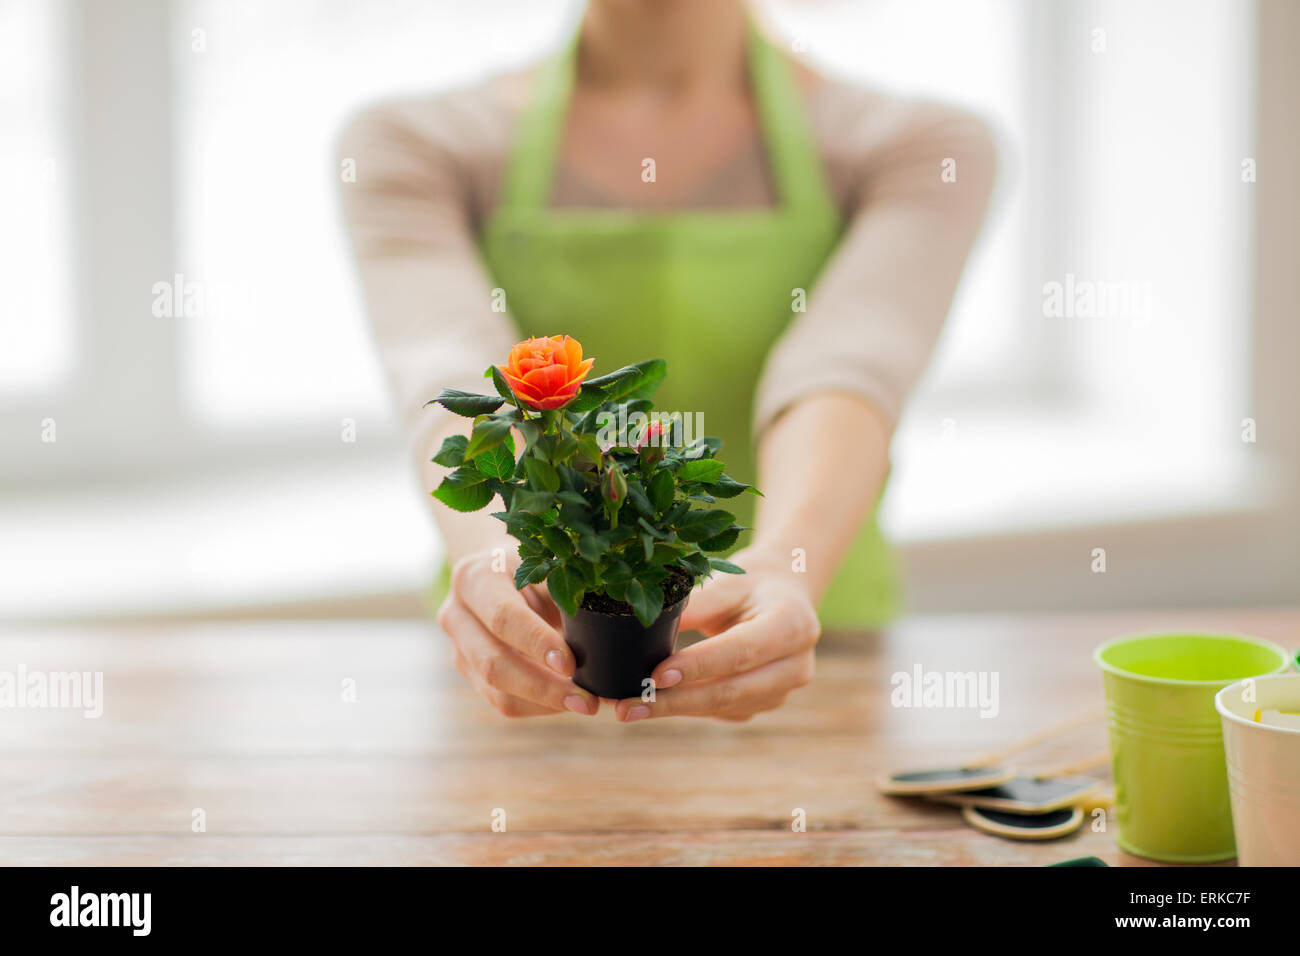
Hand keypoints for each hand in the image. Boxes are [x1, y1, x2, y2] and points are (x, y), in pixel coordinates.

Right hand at [436, 548, 599, 717]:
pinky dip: (538, 706)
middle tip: (587, 701)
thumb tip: (606, 637)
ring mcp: (459, 649)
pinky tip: (566, 702)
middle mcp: (456, 615)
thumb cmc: (532, 565)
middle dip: (543, 687)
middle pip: (493, 663)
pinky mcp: (471, 673)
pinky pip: (502, 701)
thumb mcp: (547, 564)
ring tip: (584, 704)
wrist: (499, 568)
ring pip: (495, 691)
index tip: (570, 664)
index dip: (536, 643)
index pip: (503, 617)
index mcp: (474, 578)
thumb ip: (567, 594)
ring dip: (543, 703)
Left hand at [613, 548, 819, 722]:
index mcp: (792, 624)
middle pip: (730, 691)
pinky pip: (723, 711)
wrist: (784, 593)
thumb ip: (694, 605)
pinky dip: (686, 708)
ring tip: (629, 708)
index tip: (655, 676)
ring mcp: (784, 690)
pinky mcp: (767, 703)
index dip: (698, 667)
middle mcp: (797, 665)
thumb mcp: (727, 581)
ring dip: (674, 709)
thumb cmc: (751, 581)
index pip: (740, 652)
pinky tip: (652, 705)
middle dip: (675, 702)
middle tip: (628, 707)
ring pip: (724, 707)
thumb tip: (644, 628)